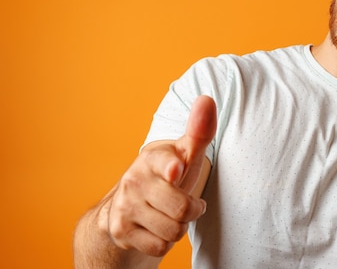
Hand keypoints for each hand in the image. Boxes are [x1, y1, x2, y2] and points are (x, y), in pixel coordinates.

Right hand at [106, 95, 216, 256]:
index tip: (175, 170)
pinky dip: (164, 242)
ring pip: (172, 231)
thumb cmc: (169, 174)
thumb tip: (207, 99)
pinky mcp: (119, 230)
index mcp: (153, 157)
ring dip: (177, 228)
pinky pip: (159, 248)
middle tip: (183, 203)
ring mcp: (124, 205)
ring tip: (169, 214)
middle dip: (190, 211)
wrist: (129, 205)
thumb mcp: (186, 155)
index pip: (165, 162)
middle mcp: (135, 179)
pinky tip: (156, 227)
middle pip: (182, 209)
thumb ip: (199, 131)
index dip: (172, 167)